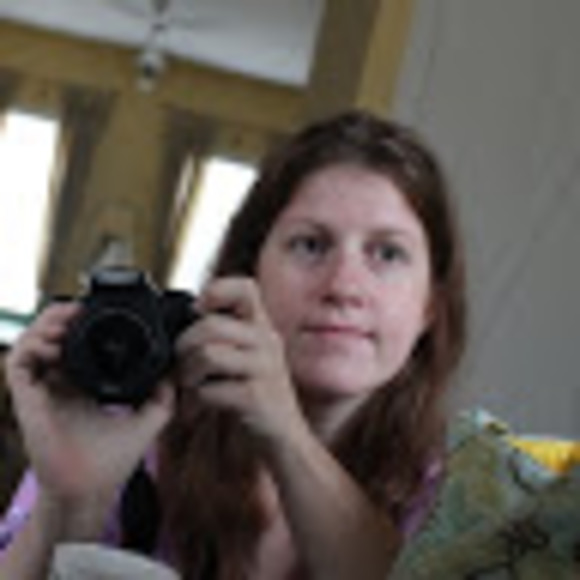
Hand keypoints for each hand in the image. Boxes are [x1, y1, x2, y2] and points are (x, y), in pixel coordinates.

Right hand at [4, 302, 173, 506]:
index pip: (77, 346)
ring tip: (68, 318)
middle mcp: (60, 385)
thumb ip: (163, 396)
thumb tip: (174, 371)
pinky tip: (54, 343)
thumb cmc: (112, 461)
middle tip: (82, 309)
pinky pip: (18, 364)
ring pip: (32, 344)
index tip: (101, 313)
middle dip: (63, 317)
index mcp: (84, 387)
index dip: (84, 326)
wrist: (90, 490)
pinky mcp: (27, 400)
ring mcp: (42, 391)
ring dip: (46, 325)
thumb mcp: (147, 420)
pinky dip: (31, 346)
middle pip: (52, 338)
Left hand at [174, 277, 306, 442]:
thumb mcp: (246, 357)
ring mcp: (265, 369)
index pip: (245, 288)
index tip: (197, 311)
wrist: (284, 438)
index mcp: (262, 327)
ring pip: (207, 354)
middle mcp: (268, 342)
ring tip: (188, 387)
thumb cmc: (255, 396)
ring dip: (187, 374)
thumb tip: (185, 317)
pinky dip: (195, 400)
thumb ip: (224, 335)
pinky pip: (209, 389)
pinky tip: (197, 407)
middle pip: (211, 325)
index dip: (215, 291)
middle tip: (180, 365)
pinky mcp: (256, 397)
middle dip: (183, 346)